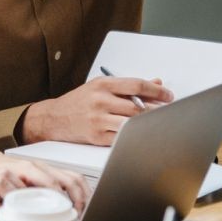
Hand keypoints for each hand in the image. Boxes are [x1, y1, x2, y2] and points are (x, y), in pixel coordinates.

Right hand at [21, 76, 173, 144]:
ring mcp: (98, 119)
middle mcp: (100, 100)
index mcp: (103, 84)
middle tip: (168, 112)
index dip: (156, 91)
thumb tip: (154, 83)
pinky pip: (122, 137)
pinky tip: (141, 134)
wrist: (53, 118)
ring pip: (132, 123)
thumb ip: (127, 86)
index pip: (136, 85)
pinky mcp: (97, 136)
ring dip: (147, 124)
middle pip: (138, 106)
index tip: (168, 96)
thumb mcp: (100, 86)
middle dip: (156, 110)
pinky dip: (134, 136)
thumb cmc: (78, 102)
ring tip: (158, 123)